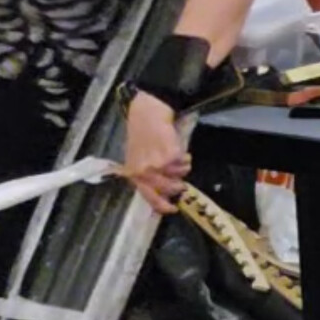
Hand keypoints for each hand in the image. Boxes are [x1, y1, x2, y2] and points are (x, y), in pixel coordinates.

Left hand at [121, 92, 190, 214]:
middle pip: (167, 189)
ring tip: (181, 159)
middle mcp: (143, 172)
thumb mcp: (137, 156)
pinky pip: (183, 164)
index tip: (173, 208)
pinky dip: (185, 158)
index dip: (162, 206)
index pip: (148, 197)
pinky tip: (182, 151)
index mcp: (133, 173)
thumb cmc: (142, 132)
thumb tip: (162, 191)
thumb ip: (145, 174)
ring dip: (183, 169)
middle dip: (178, 186)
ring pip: (178, 176)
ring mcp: (157, 164)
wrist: (146, 111)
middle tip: (182, 182)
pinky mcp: (169, 155)